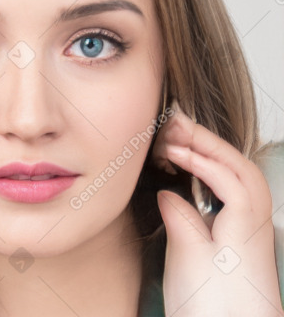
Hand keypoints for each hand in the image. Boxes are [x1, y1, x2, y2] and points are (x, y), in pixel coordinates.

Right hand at [152, 101, 283, 316]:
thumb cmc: (213, 311)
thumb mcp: (189, 262)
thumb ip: (181, 217)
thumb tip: (170, 193)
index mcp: (245, 229)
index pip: (229, 176)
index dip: (200, 158)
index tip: (172, 148)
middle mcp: (255, 225)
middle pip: (241, 169)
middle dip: (210, 143)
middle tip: (180, 126)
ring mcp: (251, 232)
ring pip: (241, 178)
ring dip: (214, 155)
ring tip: (185, 141)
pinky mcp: (241, 240)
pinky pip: (233, 192)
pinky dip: (213, 174)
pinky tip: (193, 175)